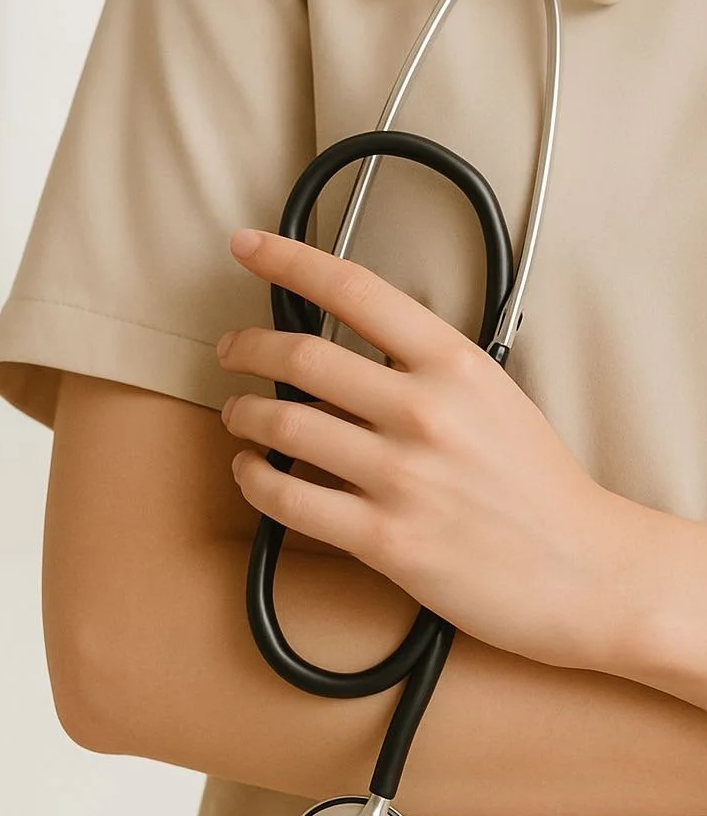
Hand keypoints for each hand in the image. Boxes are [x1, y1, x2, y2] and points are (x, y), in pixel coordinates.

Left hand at [216, 228, 632, 672]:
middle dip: (247, 346)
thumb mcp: (493, 394)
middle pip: (302, 355)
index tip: (248, 245)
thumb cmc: (538, 483)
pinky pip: (288, 499)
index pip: (355, 289)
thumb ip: (425, 366)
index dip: (289, 259)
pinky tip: (252, 470)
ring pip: (285, 424)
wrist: (586, 569)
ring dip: (244, 413)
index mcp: (454, 364)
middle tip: (230, 349)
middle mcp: (424, 411)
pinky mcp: (385, 539)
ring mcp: (403, 476)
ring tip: (238, 414)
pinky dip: (254, 478)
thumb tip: (350, 345)